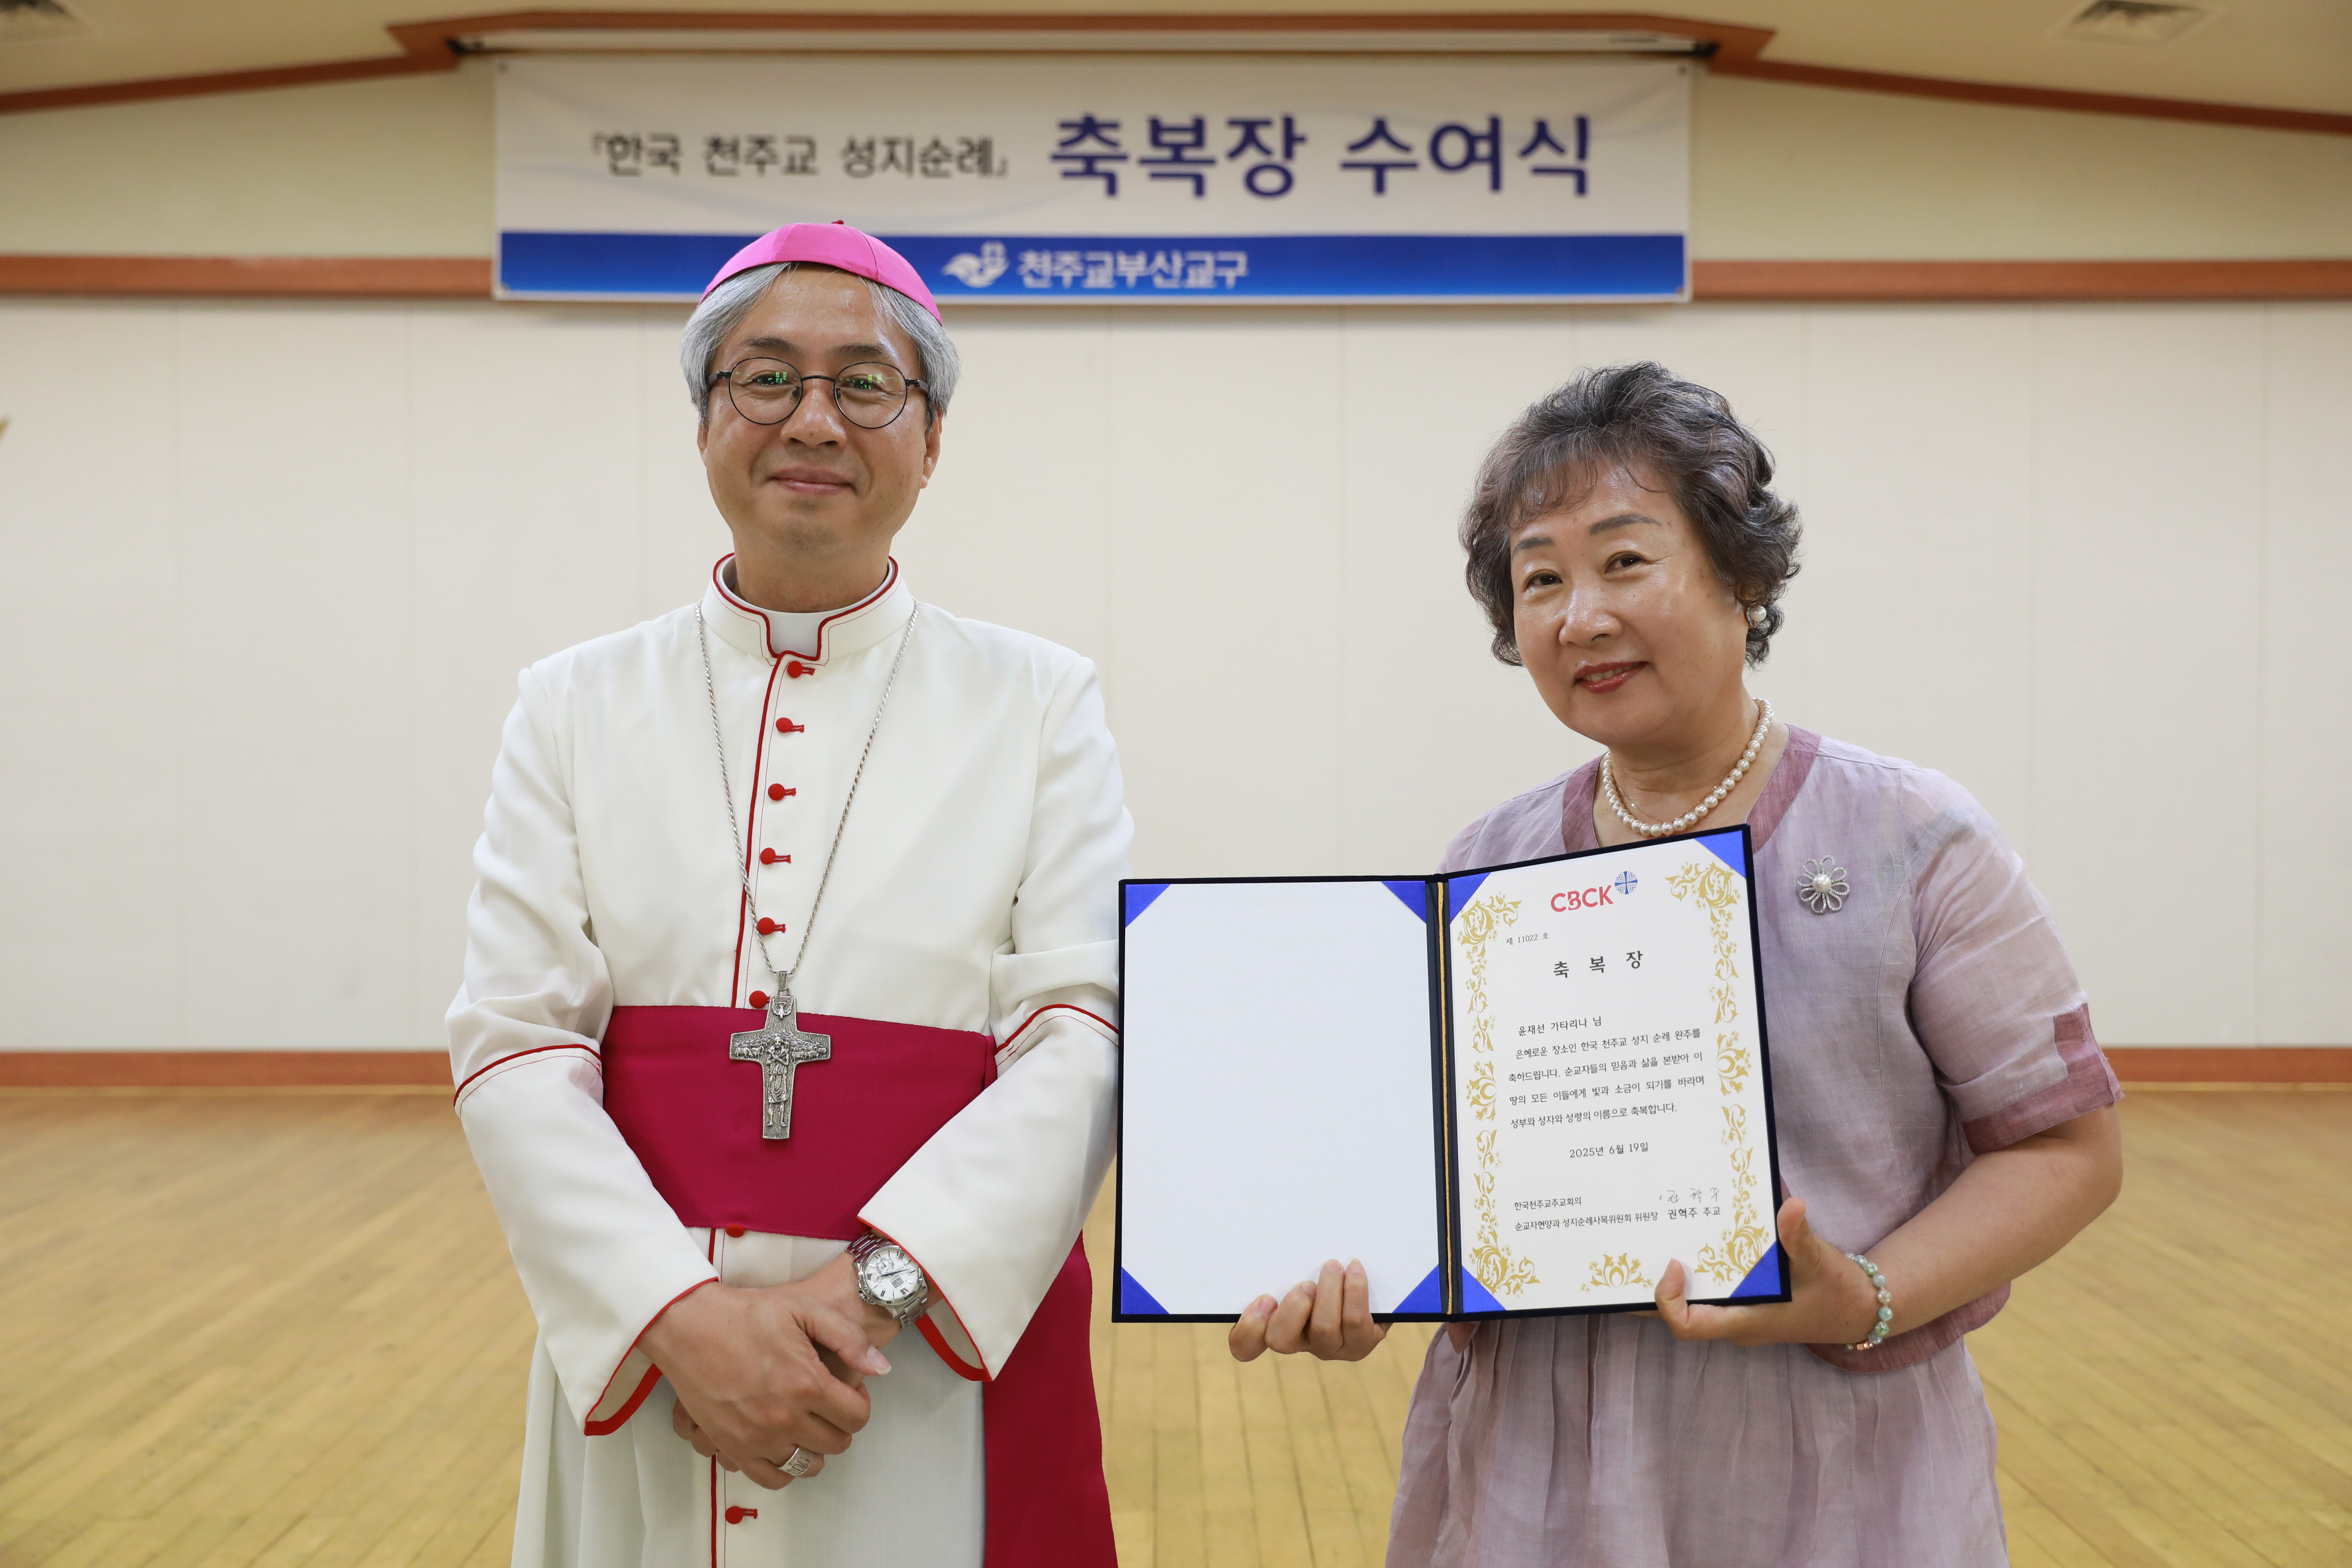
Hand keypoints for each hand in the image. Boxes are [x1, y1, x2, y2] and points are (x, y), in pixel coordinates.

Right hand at [643, 1264, 893, 1489]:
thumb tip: (881, 1368)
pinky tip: (783, 1445)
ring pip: (807, 1465)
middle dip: (841, 1424)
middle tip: (826, 1403)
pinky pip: (771, 1478)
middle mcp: (785, 1417)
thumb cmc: (746, 1314)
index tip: (845, 1389)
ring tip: (806, 1424)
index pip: (857, 1417)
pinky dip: (784, 1468)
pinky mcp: (732, 1447)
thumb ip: (849, 1339)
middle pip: (836, 1443)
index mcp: (807, 1383)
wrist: (689, 1326)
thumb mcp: (805, 1309)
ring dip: (815, 1448)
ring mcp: (757, 1437)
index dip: (859, 1403)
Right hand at [1228, 1259, 1388, 1362]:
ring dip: (1329, 1292)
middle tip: (1306, 1285)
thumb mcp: (1300, 1265)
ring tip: (1333, 1266)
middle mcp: (1299, 1342)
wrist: (1371, 1286)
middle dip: (1292, 1310)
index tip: (1265, 1298)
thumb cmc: (1324, 1269)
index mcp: (1274, 1325)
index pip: (1246, 1345)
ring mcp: (1329, 1347)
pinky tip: (1354, 1268)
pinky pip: (1354, 1321)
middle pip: (1281, 1341)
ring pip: (1323, 1329)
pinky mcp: (1358, 1344)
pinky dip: (1354, 1290)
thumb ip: (1286, 1263)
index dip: (1249, 1329)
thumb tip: (1277, 1235)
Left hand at [1647, 1196, 1879, 1347]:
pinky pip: (1707, 1294)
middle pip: (1677, 1315)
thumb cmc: (1838, 1292)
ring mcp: (1737, 1316)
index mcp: (1745, 1322)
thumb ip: (1801, 1237)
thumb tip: (1792, 1205)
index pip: (1688, 1326)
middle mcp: (1733, 1324)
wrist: (1859, 1310)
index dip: (1668, 1300)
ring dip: (1666, 1282)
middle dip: (1647, 1291)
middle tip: (1622, 1254)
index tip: (1673, 1263)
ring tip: (1640, 1246)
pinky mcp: (1744, 1304)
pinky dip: (1692, 1275)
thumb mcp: (1819, 1262)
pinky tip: (1683, 1245)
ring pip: (1689, 1305)